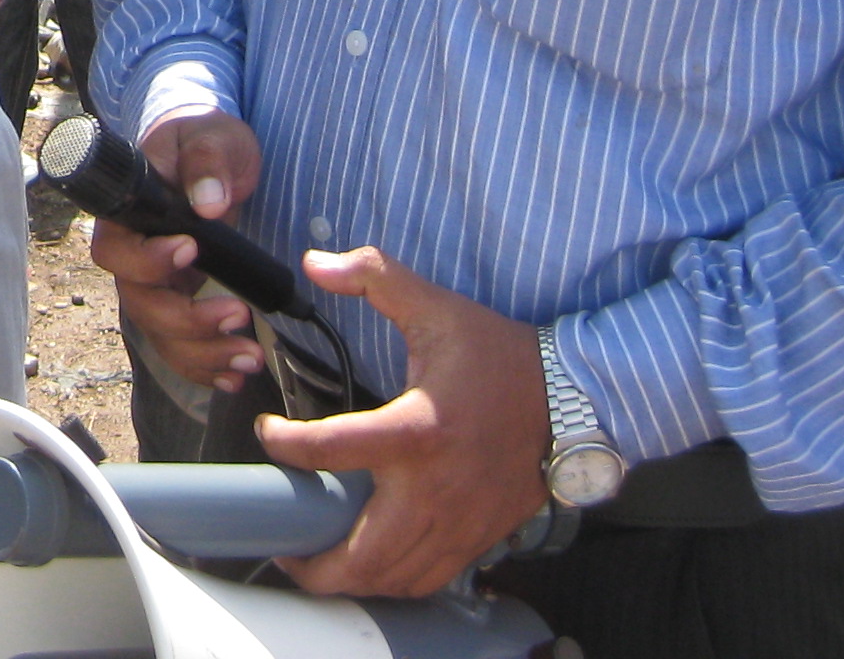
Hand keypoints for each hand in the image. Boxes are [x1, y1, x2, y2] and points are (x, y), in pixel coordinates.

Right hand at [89, 113, 265, 390]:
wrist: (212, 155)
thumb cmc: (204, 138)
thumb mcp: (212, 136)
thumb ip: (207, 162)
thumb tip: (208, 202)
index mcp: (130, 213)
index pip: (118, 250)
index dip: (147, 262)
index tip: (190, 251)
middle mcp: (135, 255)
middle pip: (140, 303)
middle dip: (186, 320)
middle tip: (237, 315)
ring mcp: (156, 283)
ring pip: (160, 333)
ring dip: (201, 353)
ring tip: (248, 357)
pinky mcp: (180, 301)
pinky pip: (179, 346)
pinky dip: (204, 367)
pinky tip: (234, 375)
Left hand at [251, 246, 550, 599]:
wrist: (574, 401)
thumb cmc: (500, 356)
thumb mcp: (435, 306)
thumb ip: (374, 276)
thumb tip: (317, 262)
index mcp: (416, 429)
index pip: (330, 449)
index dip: (285, 444)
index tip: (268, 431)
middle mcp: (435, 488)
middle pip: (362, 554)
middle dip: (313, 562)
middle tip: (283, 543)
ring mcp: (459, 523)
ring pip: (394, 578)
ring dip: (350, 579)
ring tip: (318, 561)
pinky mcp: (479, 539)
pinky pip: (429, 579)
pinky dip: (394, 583)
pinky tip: (372, 566)